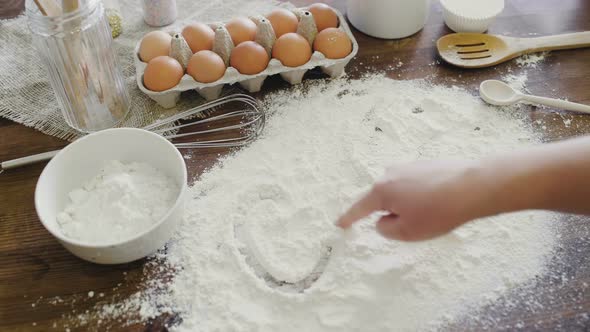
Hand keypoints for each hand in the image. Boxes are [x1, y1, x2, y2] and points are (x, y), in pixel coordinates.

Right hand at [337, 159, 488, 240]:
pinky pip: (416, 184)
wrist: (474, 186)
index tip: (339, 224)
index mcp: (381, 190)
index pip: (360, 208)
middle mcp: (390, 174)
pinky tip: (441, 201)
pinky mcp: (426, 163)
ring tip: (433, 213)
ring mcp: (409, 166)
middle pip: (383, 199)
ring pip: (400, 192)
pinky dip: (422, 196)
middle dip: (392, 212)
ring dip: (409, 204)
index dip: (349, 219)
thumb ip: (386, 229)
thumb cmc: (437, 212)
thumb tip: (383, 220)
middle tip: (416, 225)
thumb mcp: (407, 232)